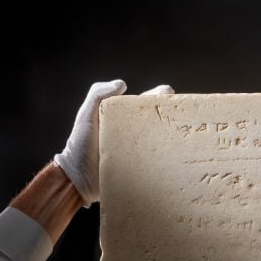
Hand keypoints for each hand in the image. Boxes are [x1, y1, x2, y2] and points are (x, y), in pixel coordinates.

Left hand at [53, 80, 174, 206]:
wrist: (78, 177)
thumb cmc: (80, 144)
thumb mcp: (86, 114)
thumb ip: (97, 93)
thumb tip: (123, 84)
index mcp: (124, 118)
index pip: (145, 103)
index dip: (158, 96)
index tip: (168, 93)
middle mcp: (136, 134)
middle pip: (158, 122)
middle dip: (172, 115)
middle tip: (180, 112)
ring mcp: (141, 152)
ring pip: (162, 142)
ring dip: (173, 138)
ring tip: (182, 133)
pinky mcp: (143, 170)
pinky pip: (158, 164)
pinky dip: (168, 160)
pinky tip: (176, 155)